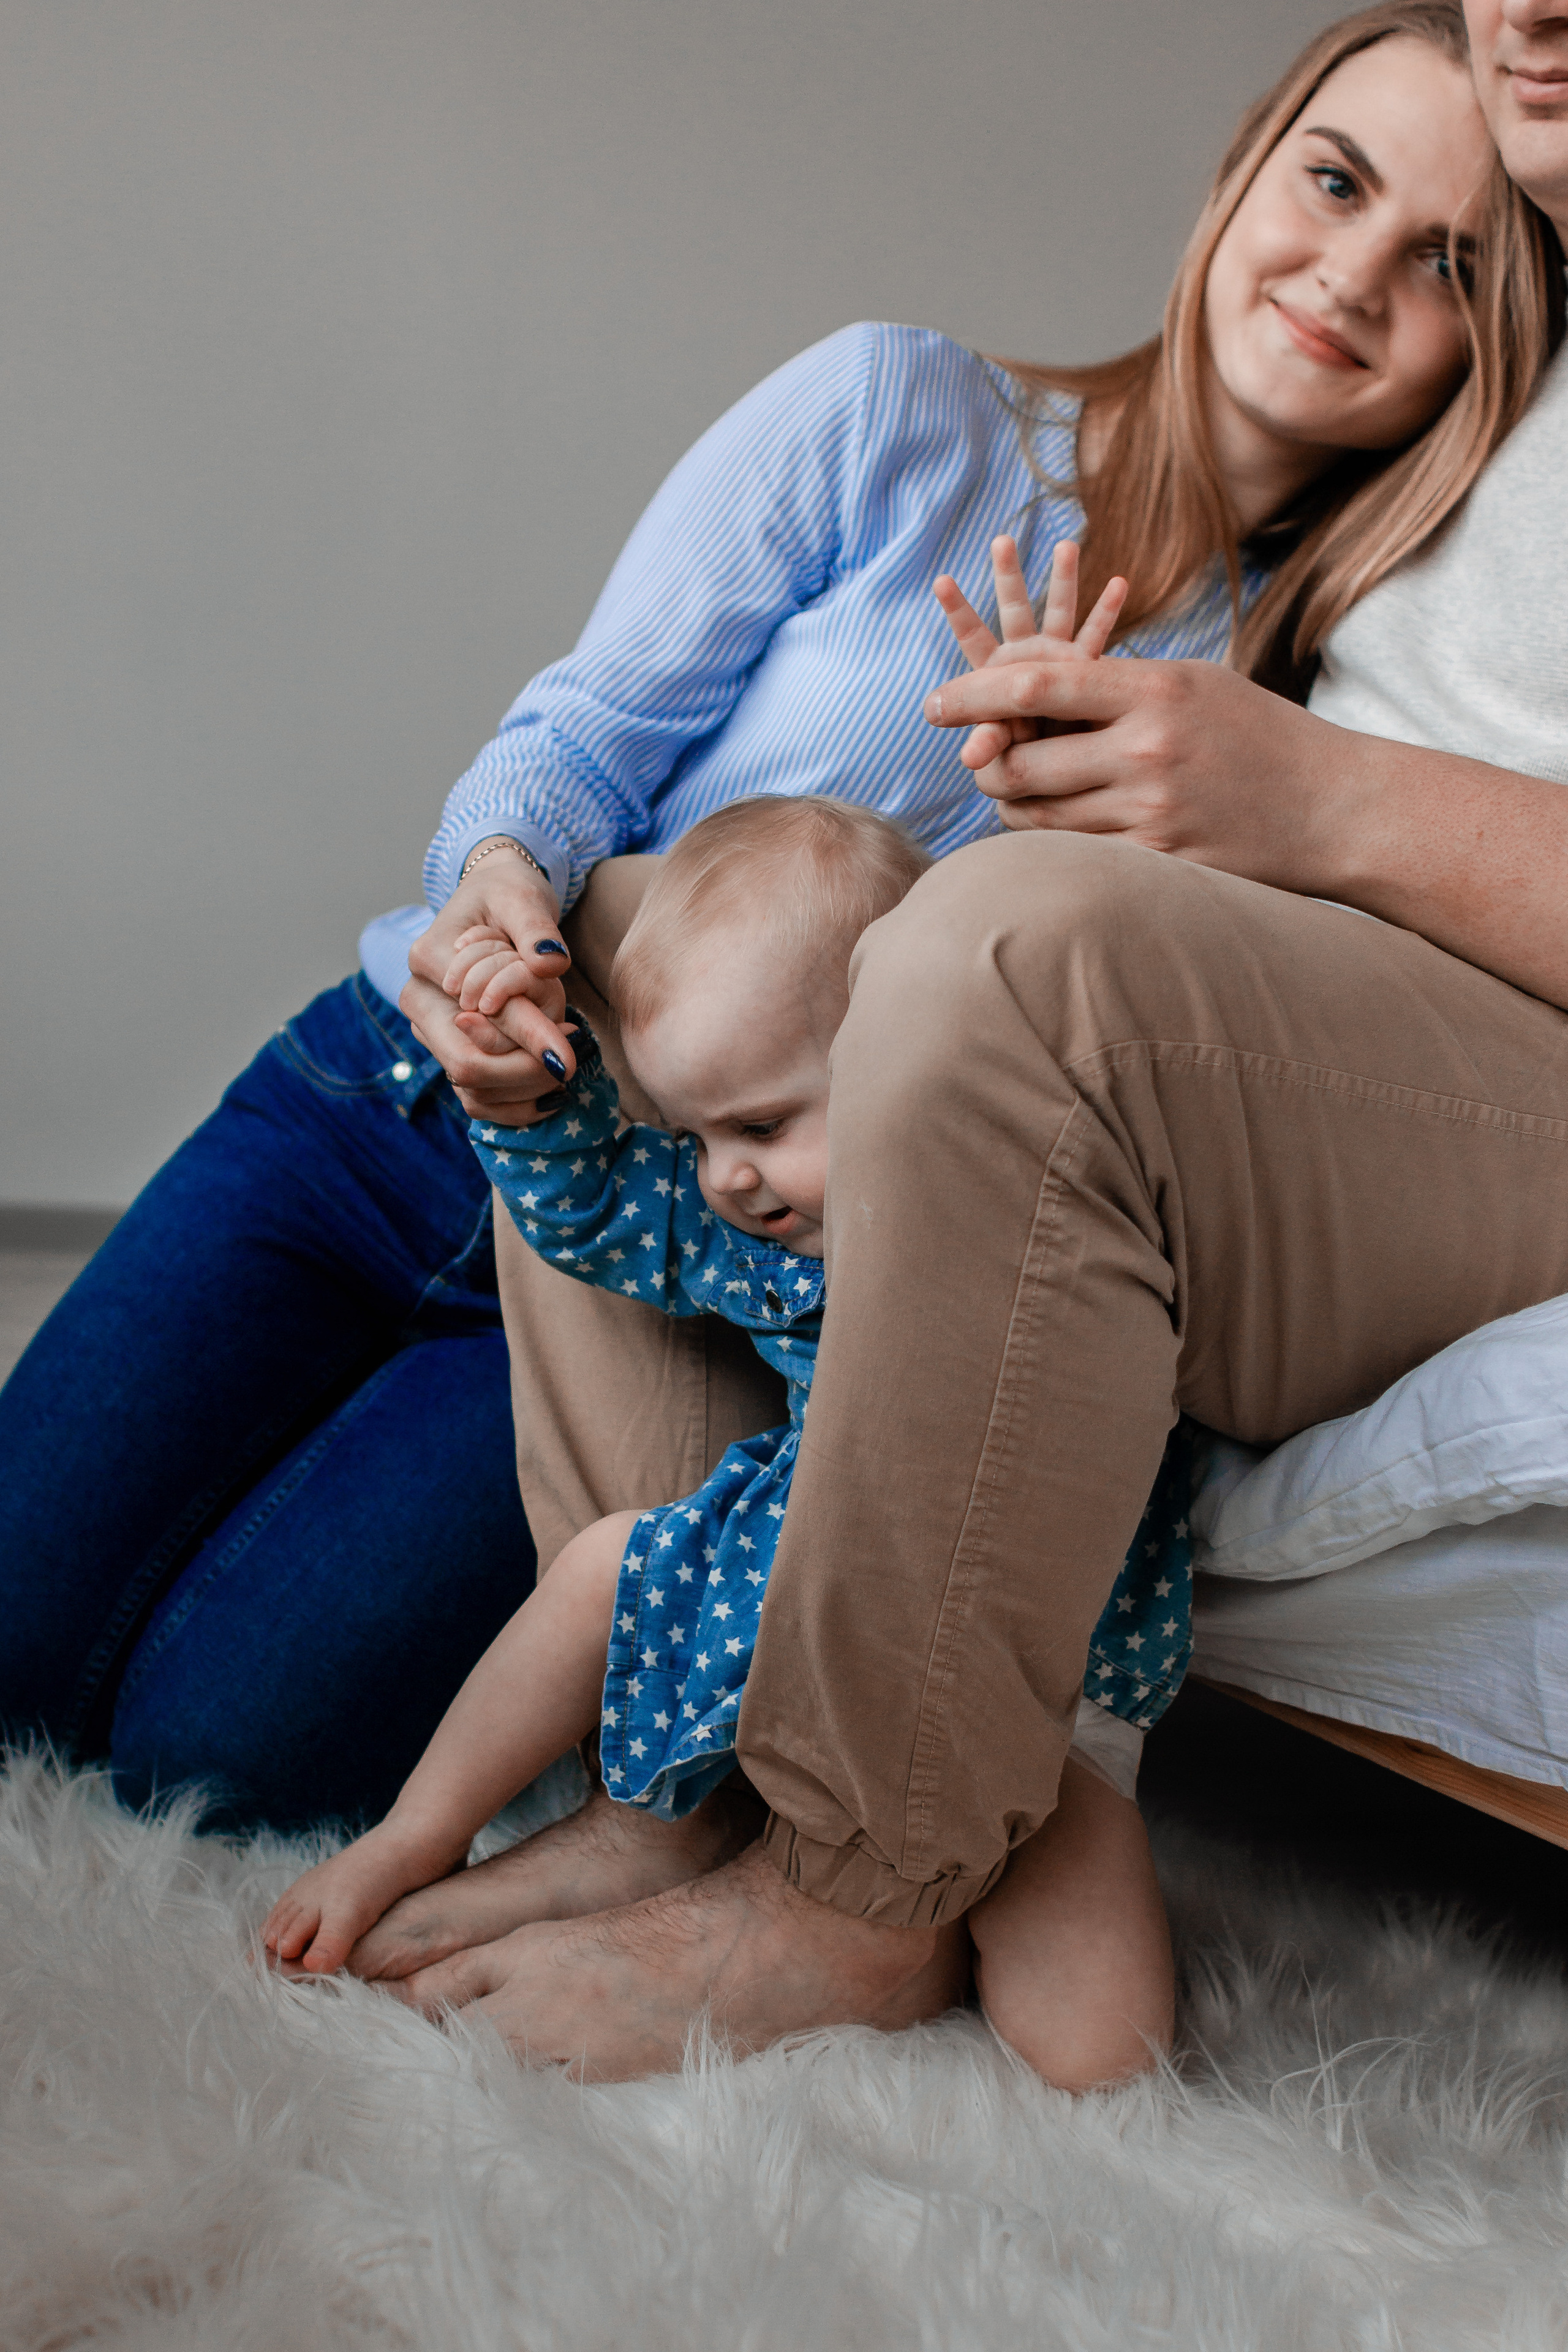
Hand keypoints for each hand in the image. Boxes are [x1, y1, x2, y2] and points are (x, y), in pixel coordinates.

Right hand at [400, 845, 579, 1123]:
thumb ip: (536, 930)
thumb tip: (550, 963)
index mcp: (429, 960)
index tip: (571, 1055)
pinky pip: (474, 1097)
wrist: (491, 900)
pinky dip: (514, 1102)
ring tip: (565, 1063)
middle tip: (572, 1061)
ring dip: (524, 1088)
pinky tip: (552, 1092)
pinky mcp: (446, 1048)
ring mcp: (428, 1029)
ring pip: (471, 1088)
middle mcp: (419, 1000)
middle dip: (526, 1071)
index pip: (476, 1018)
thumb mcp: (522, 898)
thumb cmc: (507, 895)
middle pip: (467, 1065)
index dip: (527, 1039)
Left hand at [921, 653, 1342, 891]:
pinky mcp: (1160, 865)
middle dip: (985, 763)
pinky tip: (1056, 831)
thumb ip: (1111, 685)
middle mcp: (1147, 752)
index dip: (970, 694)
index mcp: (1153, 691)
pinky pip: (1073, 857)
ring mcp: (1153, 815)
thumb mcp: (1191, 683)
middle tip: (977, 760)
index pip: (1034, 685)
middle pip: (1019, 762)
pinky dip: (1051, 844)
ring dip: (1013, 806)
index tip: (932, 703)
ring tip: (1016, 790)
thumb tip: (1019, 687)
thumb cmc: (1256, 734)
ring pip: (1036, 818)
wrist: (1334, 808)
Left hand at [933, 536, 1127, 791]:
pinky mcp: (1086, 666)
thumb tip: (971, 756)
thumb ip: (990, 740)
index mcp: (996, 670)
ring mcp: (1057, 656)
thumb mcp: (1005, 744)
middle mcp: (1025, 655)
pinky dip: (1106, 610)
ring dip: (1062, 578)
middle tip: (1001, 540)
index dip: (958, 611)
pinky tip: (1119, 581)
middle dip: (1007, 575)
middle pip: (1014, 608)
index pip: (973, 636)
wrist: (1058, 763)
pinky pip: (1098, 636)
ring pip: (1060, 610)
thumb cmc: (1022, 754)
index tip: (941, 580)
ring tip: (1066, 545)